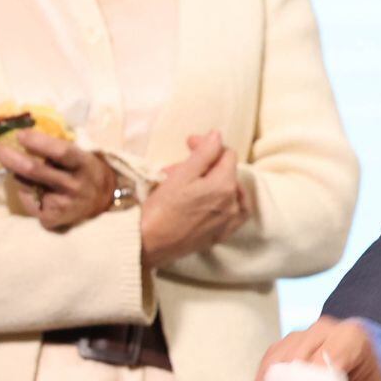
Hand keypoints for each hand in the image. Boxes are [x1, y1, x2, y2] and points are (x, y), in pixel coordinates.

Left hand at [0, 131, 115, 230]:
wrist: (102, 199)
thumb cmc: (84, 170)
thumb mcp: (80, 155)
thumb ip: (56, 148)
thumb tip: (22, 136)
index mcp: (84, 165)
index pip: (61, 152)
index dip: (38, 142)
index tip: (19, 134)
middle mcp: (75, 186)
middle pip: (36, 171)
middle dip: (12, 158)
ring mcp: (63, 204)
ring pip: (27, 185)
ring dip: (17, 173)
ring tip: (20, 168)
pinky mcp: (52, 218)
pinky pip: (28, 200)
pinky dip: (24, 191)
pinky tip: (34, 189)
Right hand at [139, 131, 249, 269]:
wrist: (147, 245)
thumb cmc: (160, 209)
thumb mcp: (180, 175)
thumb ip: (204, 153)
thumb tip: (217, 135)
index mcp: (225, 186)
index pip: (226, 154)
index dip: (206, 145)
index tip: (188, 144)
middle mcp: (233, 203)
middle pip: (226, 172)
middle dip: (203, 164)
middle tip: (176, 166)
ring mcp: (229, 221)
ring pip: (227, 190)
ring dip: (210, 181)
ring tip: (187, 182)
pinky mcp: (221, 234)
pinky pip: (233, 212)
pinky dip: (225, 201)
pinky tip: (211, 198)